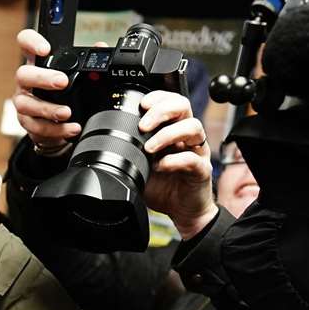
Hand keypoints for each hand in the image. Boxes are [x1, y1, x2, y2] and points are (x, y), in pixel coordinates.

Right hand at [13, 29, 80, 151]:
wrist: (56, 124)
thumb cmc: (63, 93)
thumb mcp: (74, 73)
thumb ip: (87, 59)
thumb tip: (101, 46)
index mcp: (36, 63)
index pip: (25, 42)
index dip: (31, 42)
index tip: (45, 49)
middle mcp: (26, 81)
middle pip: (23, 74)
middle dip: (42, 78)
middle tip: (62, 81)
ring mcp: (24, 102)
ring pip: (26, 104)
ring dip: (48, 109)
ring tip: (66, 112)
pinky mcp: (27, 123)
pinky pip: (36, 126)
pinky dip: (55, 129)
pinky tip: (70, 128)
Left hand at [138, 92, 214, 238]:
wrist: (182, 212)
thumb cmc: (164, 187)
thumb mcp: (140, 167)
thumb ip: (130, 153)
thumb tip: (106, 145)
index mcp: (174, 130)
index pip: (171, 102)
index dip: (158, 98)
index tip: (142, 105)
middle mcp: (188, 137)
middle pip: (183, 106)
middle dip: (161, 110)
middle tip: (144, 125)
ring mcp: (197, 151)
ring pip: (192, 127)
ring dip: (168, 134)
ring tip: (149, 148)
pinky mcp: (202, 170)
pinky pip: (193, 158)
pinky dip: (175, 160)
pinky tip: (161, 166)